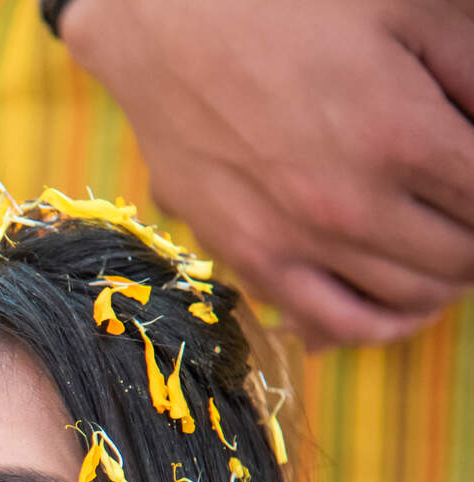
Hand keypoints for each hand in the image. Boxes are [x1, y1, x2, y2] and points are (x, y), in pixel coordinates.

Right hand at [62, 0, 473, 348]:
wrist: (163, 23)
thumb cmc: (284, 3)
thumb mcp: (404, 9)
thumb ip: (472, 70)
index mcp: (400, 135)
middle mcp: (349, 205)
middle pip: (460, 257)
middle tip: (471, 210)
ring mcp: (293, 241)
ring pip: (408, 299)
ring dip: (444, 280)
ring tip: (449, 248)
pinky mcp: (247, 256)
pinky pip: (328, 322)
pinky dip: (378, 324)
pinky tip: (400, 304)